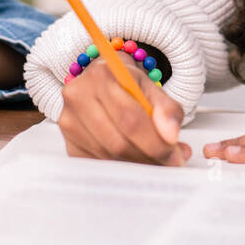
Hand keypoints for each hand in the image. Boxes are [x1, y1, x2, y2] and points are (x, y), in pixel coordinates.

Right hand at [58, 50, 191, 165]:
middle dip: (149, 157)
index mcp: (101, 76)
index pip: (130, 118)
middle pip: (118, 141)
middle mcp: (78, 96)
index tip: (176, 155)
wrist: (104, 81)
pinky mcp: (69, 142)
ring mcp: (69, 121)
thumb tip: (171, 136)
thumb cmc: (129, 85)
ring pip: (108, 156)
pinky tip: (137, 162)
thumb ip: (167, 110)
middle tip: (170, 163)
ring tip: (158, 161)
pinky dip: (122, 168)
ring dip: (138, 165)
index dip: (156, 142)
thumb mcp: (152, 88)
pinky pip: (98, 164)